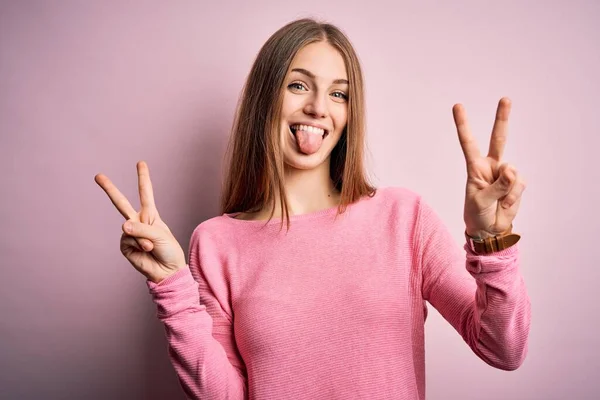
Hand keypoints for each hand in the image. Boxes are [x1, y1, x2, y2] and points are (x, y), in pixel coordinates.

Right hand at [95, 161, 185, 282]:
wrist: (167, 271)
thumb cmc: (169, 250)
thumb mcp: (160, 235)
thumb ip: (141, 229)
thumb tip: (122, 226)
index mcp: (150, 215)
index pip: (145, 193)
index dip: (143, 178)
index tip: (140, 163)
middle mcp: (138, 221)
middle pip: (121, 202)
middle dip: (109, 189)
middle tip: (98, 176)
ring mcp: (130, 233)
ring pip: (127, 227)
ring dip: (142, 238)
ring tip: (151, 246)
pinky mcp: (125, 245)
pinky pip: (127, 240)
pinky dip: (137, 244)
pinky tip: (144, 251)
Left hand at [452, 97, 526, 238]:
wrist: (490, 229)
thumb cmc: (477, 213)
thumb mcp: (480, 201)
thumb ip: (496, 186)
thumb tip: (512, 170)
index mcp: (475, 167)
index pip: (468, 142)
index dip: (463, 125)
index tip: (458, 106)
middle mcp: (491, 166)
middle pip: (499, 139)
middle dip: (502, 118)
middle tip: (505, 99)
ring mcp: (506, 174)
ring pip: (512, 172)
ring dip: (506, 190)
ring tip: (497, 202)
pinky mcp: (518, 183)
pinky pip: (519, 185)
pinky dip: (513, 196)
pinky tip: (505, 204)